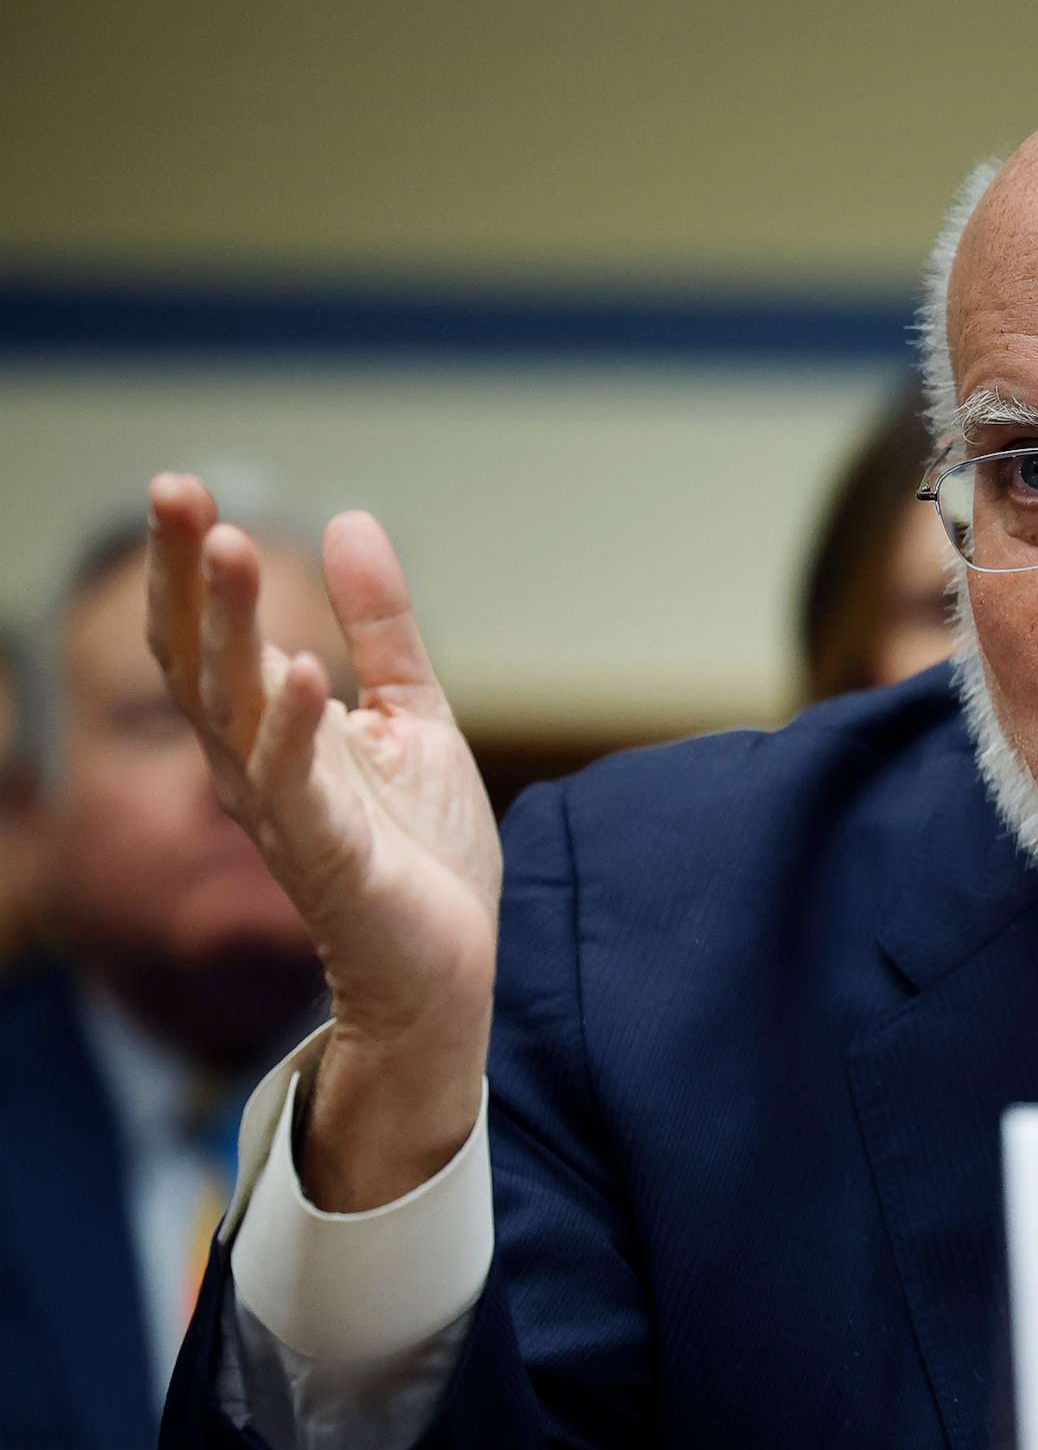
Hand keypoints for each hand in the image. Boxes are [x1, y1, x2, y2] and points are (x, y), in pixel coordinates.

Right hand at [146, 473, 501, 1209]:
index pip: (209, 633)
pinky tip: (306, 672)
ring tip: (227, 548)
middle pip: (198, 656)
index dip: (189, 564)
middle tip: (176, 492)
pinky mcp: (328, 855)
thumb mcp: (413, 713)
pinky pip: (296, 787)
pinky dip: (297, 729)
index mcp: (270, 728)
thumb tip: (351, 520)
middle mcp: (255, 764)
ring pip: (233, 708)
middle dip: (184, 576)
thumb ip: (382, 627)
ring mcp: (284, 810)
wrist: (448, 963)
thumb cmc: (420, 849)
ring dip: (228, 629)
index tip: (182, 486)